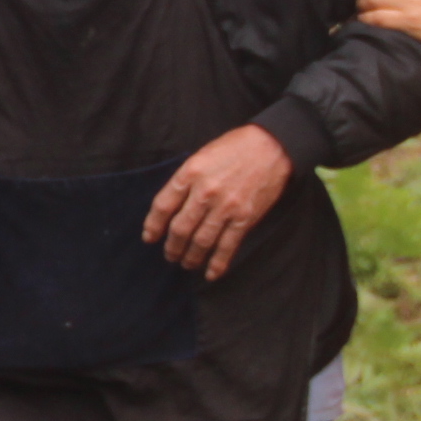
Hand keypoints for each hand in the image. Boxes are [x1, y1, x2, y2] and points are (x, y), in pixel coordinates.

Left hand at [143, 123, 292, 277]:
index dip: (153, 225)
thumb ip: (186, 180)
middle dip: (172, 247)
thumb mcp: (201, 156)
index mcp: (190, 173)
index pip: (163, 206)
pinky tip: (211, 274)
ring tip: (186, 264)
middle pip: (180, 228)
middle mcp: (205, 192)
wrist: (271, 147)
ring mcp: (226, 207)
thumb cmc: (233, 148)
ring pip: (201, 241)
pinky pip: (227, 246)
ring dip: (191, 257)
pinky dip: (218, 263)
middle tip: (170, 255)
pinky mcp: (245, 218)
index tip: (149, 238)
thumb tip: (171, 208)